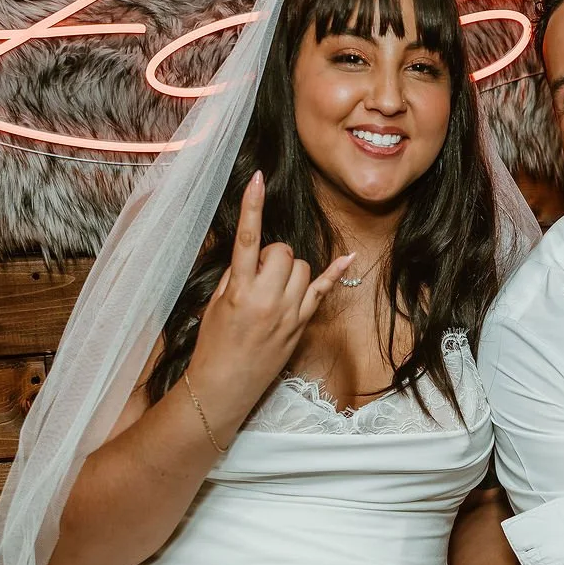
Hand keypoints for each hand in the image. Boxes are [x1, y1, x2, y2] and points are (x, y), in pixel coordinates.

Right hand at [185, 172, 352, 419]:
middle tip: (257, 274)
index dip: (252, 206)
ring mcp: (289, 312)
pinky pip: (322, 291)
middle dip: (272, 254)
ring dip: (289, 268)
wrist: (225, 385)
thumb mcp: (214, 305)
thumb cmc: (214, 344)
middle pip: (283, 251)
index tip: (256, 179)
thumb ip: (234, 276)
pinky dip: (335, 272)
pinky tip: (349, 256)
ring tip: (271, 288)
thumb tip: (252, 255)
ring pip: (303, 267)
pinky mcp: (302, 324)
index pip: (248, 239)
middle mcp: (268, 299)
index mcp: (240, 290)